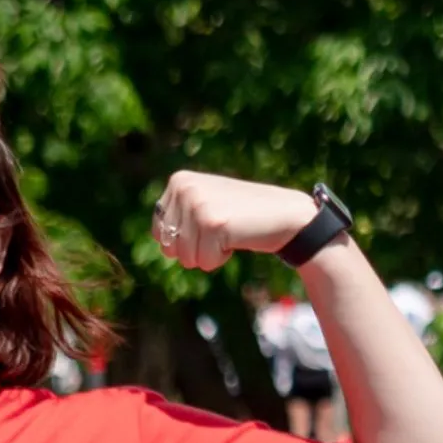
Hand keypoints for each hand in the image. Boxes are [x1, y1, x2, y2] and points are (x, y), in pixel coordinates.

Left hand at [153, 171, 315, 270]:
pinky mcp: (213, 223)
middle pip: (168, 248)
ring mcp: (198, 204)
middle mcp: (184, 188)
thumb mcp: (202, 205)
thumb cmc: (240, 216)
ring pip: (185, 258)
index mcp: (178, 181)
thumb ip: (176, 217)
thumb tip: (159, 240)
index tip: (208, 223)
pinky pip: (204, 262)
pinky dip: (220, 259)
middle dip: (195, 249)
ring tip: (228, 233)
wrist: (284, 214)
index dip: (183, 240)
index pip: (158, 233)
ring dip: (208, 254)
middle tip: (220, 230)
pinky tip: (236, 237)